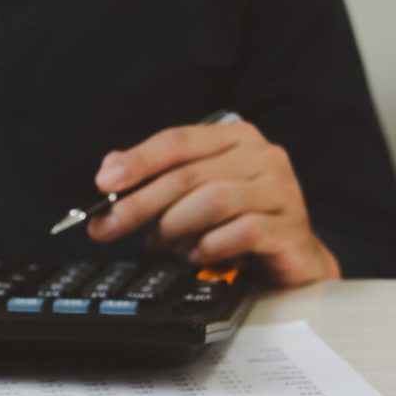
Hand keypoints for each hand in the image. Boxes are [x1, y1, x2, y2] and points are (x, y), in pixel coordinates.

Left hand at [86, 121, 340, 285]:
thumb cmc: (236, 220)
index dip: (137, 160)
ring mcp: (282, 190)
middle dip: (140, 204)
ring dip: (176, 227)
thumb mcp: (193, 195)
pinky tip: (198, 255)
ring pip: (212, 201)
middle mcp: (262, 156)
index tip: (104, 183)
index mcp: (234, 139)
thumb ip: (157, 180)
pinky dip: (209, 246)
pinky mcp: (291, 228)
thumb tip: (109, 173)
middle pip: (187, 175)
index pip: (177, 140)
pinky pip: (241, 232)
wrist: (291, 256)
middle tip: (108, 226)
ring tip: (166, 245)